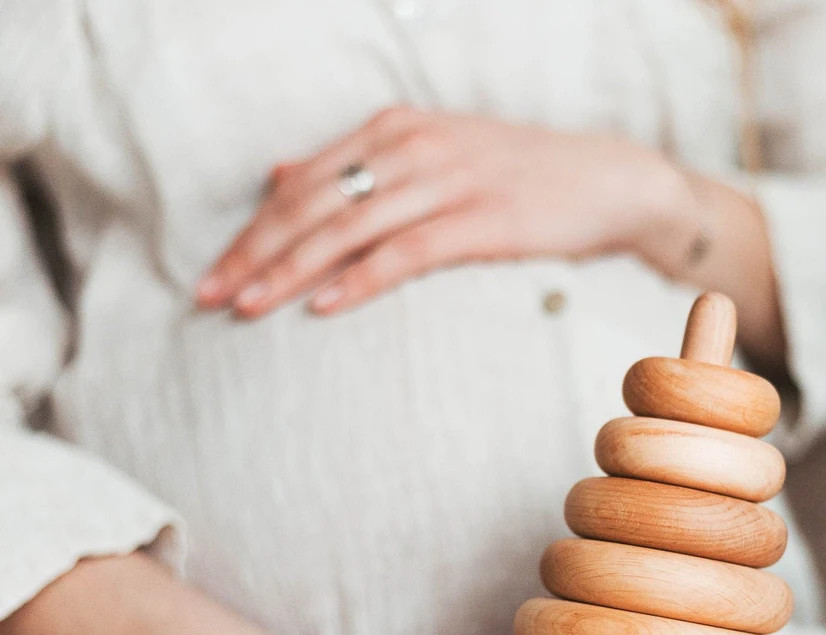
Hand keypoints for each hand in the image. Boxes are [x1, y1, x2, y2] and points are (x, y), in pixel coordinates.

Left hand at [196, 106, 695, 317]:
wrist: (608, 180)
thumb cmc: (519, 177)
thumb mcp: (433, 159)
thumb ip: (360, 167)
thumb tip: (284, 177)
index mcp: (393, 130)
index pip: (303, 182)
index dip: (254, 229)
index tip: (216, 270)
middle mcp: (410, 147)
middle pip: (312, 203)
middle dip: (255, 251)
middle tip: (210, 294)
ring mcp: (446, 181)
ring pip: (348, 227)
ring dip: (291, 270)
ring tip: (247, 306)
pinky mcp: (480, 220)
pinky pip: (405, 252)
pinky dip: (360, 278)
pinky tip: (323, 306)